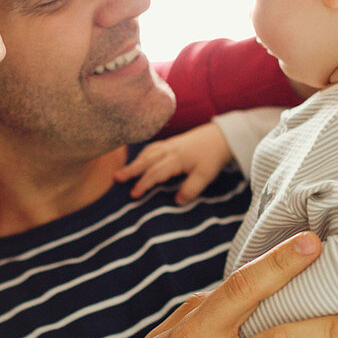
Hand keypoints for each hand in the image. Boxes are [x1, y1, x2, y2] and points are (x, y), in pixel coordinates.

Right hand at [115, 122, 232, 203]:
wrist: (221, 137)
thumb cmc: (212, 156)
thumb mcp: (205, 175)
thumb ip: (191, 189)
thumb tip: (177, 201)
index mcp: (176, 158)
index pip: (155, 172)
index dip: (143, 183)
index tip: (133, 194)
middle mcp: (169, 150)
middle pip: (146, 160)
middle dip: (131, 170)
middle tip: (116, 178)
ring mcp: (169, 144)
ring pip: (147, 153)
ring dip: (134, 162)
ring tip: (122, 172)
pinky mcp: (171, 143)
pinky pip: (152, 148)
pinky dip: (142, 155)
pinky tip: (139, 160)